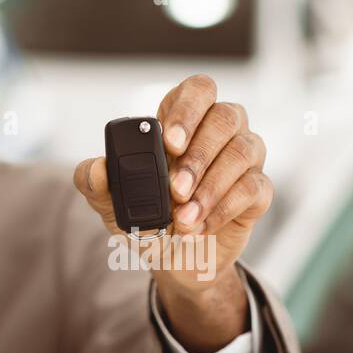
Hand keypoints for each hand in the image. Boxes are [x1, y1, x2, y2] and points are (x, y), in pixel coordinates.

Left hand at [73, 75, 273, 352]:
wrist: (174, 263)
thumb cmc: (146, 221)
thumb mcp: (111, 204)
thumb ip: (95, 183)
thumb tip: (97, 169)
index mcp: (184, 121)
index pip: (198, 90)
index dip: (188, 109)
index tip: (170, 143)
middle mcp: (220, 131)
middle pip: (226, 117)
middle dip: (198, 155)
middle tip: (175, 190)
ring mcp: (243, 158)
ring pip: (244, 150)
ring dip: (211, 186)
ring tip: (184, 219)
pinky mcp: (258, 190)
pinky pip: (253, 187)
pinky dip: (224, 208)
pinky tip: (200, 225)